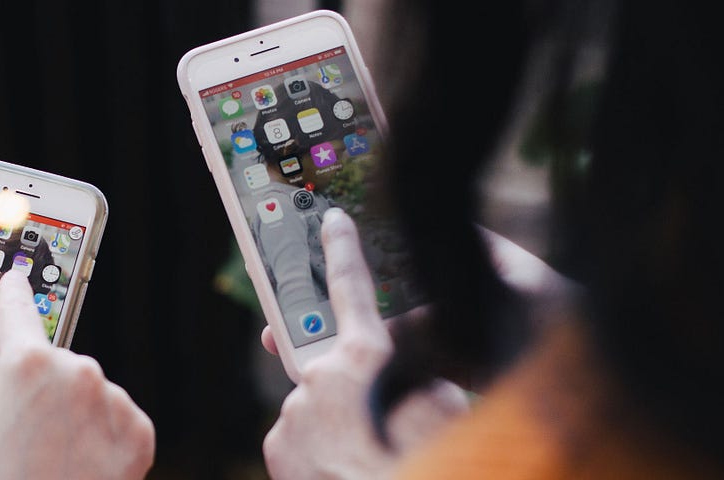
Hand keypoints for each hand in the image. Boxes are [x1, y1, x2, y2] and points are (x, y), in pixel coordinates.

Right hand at [0, 270, 154, 479]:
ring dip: (76, 415)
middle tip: (26, 433)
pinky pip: (116, 418)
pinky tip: (81, 463)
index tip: (18, 280)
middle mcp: (78, 371)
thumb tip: (1, 351)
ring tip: (54, 456)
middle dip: (44, 389)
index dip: (14, 294)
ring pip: (89, 392)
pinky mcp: (139, 429)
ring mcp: (113, 400)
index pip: (19, 312)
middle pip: (57, 363)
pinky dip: (102, 436)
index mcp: (28, 364)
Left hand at [261, 208, 468, 478]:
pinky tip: (347, 472)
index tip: (331, 220)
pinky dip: (322, 453)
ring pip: (318, 409)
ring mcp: (292, 414)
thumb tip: (406, 375)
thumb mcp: (446, 411)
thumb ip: (423, 375)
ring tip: (371, 459)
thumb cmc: (425, 462)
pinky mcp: (276, 447)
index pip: (353, 289)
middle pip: (334, 366)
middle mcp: (319, 378)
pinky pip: (301, 440)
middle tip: (375, 419)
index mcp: (366, 359)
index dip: (344, 251)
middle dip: (353, 384)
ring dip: (341, 428)